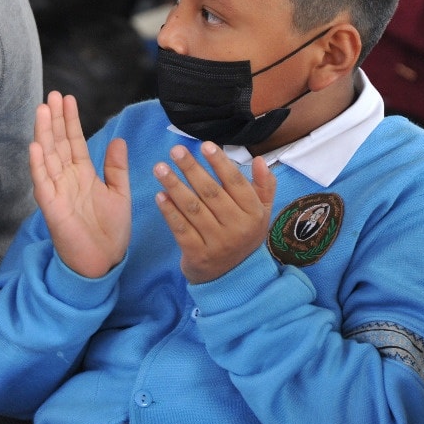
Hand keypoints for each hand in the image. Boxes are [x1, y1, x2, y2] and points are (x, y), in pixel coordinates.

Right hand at [30, 91, 130, 278]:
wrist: (104, 261)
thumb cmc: (110, 231)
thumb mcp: (120, 193)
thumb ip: (116, 167)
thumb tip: (119, 139)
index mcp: (83, 174)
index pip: (74, 141)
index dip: (70, 120)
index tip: (67, 99)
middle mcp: (66, 179)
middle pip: (57, 143)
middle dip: (55, 119)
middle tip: (52, 95)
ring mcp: (57, 191)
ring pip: (47, 157)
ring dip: (44, 134)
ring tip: (42, 110)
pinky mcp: (52, 208)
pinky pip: (42, 183)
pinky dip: (38, 165)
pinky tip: (36, 146)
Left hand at [154, 141, 275, 282]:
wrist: (232, 277)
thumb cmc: (243, 234)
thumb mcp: (260, 212)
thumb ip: (264, 186)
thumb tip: (259, 161)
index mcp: (254, 214)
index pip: (236, 183)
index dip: (220, 163)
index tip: (205, 145)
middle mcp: (237, 228)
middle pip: (211, 193)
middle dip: (191, 169)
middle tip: (176, 151)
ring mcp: (217, 243)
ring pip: (193, 209)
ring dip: (175, 186)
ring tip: (160, 168)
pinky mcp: (197, 255)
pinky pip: (181, 229)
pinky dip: (169, 212)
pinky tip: (160, 195)